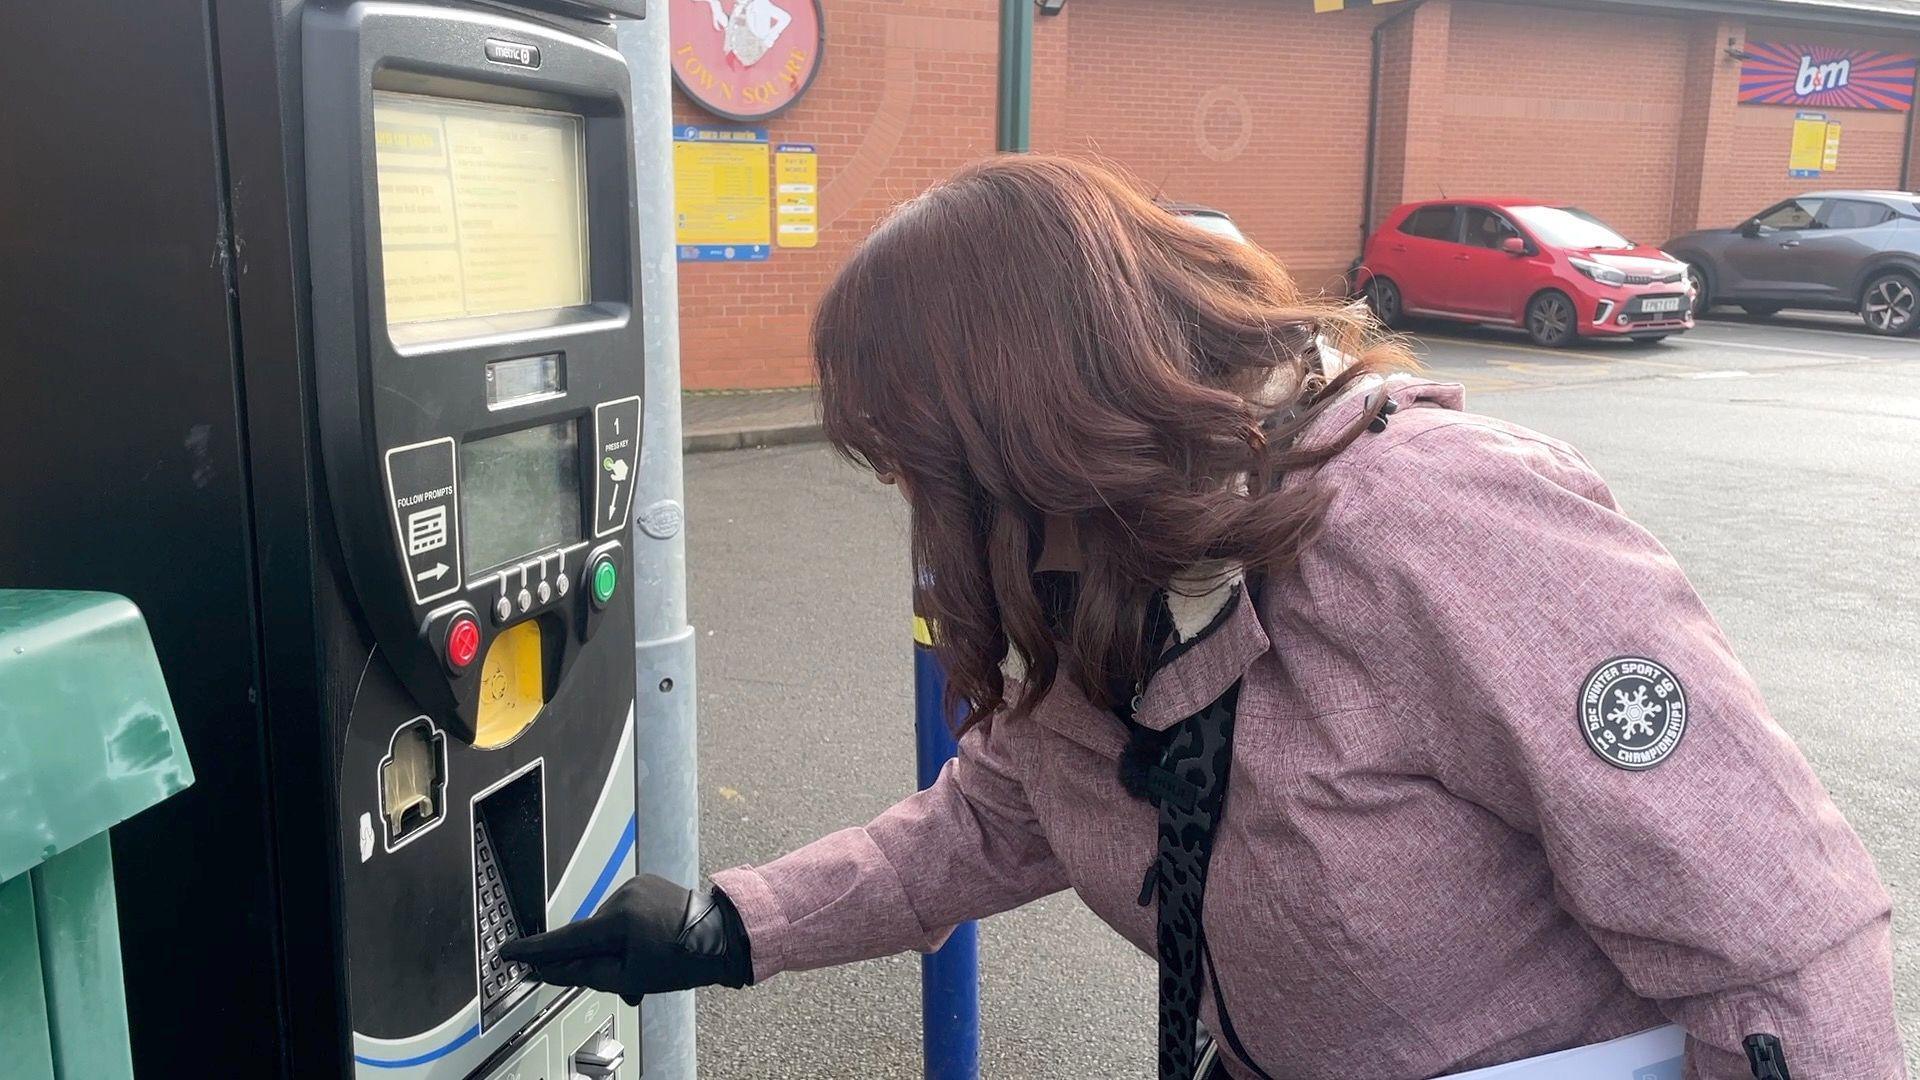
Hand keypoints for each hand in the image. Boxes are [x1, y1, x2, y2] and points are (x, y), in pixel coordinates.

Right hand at [498, 874, 752, 1004]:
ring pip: (609, 924)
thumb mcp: (631, 978)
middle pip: (591, 934)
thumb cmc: (682, 960)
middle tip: (624, 982)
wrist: (724, 936)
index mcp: (618, 919)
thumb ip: (586, 973)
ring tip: (646, 964)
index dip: (536, 949)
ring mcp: (637, 885)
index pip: (567, 939)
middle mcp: (623, 895)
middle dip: (599, 958)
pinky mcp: (647, 882)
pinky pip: (625, 911)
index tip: (508, 951)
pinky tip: (651, 942)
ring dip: (617, 944)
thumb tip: (552, 970)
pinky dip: (629, 929)